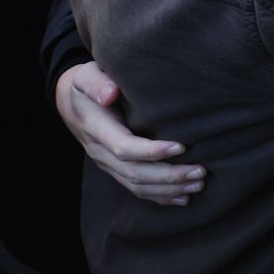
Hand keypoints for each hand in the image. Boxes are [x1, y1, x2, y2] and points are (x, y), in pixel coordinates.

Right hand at [55, 61, 203, 204]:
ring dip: (169, 188)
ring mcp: (107, 164)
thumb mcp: (87, 76)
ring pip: (137, 186)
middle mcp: (100, 152)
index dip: (151, 151)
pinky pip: (136, 189)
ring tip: (198, 184)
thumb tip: (110, 93)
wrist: (73, 104)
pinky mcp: (115, 170)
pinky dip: (160, 196)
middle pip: (134, 173)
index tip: (181, 147)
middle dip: (168, 176)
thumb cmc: (88, 85)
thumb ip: (97, 82)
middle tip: (200, 171)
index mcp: (96, 128)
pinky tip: (183, 197)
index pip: (124, 147)